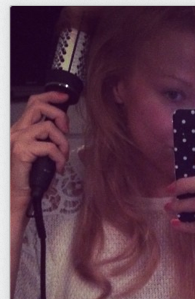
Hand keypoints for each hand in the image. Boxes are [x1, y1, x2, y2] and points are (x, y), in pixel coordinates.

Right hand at [10, 91, 69, 209]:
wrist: (17, 194)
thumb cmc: (30, 177)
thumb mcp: (42, 154)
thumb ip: (48, 140)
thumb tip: (63, 131)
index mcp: (21, 130)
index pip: (34, 104)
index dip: (50, 97)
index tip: (64, 98)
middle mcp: (17, 132)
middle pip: (39, 107)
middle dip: (59, 115)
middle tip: (66, 130)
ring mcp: (18, 140)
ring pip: (48, 128)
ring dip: (62, 143)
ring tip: (62, 157)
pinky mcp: (22, 151)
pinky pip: (50, 147)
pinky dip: (60, 158)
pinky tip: (58, 167)